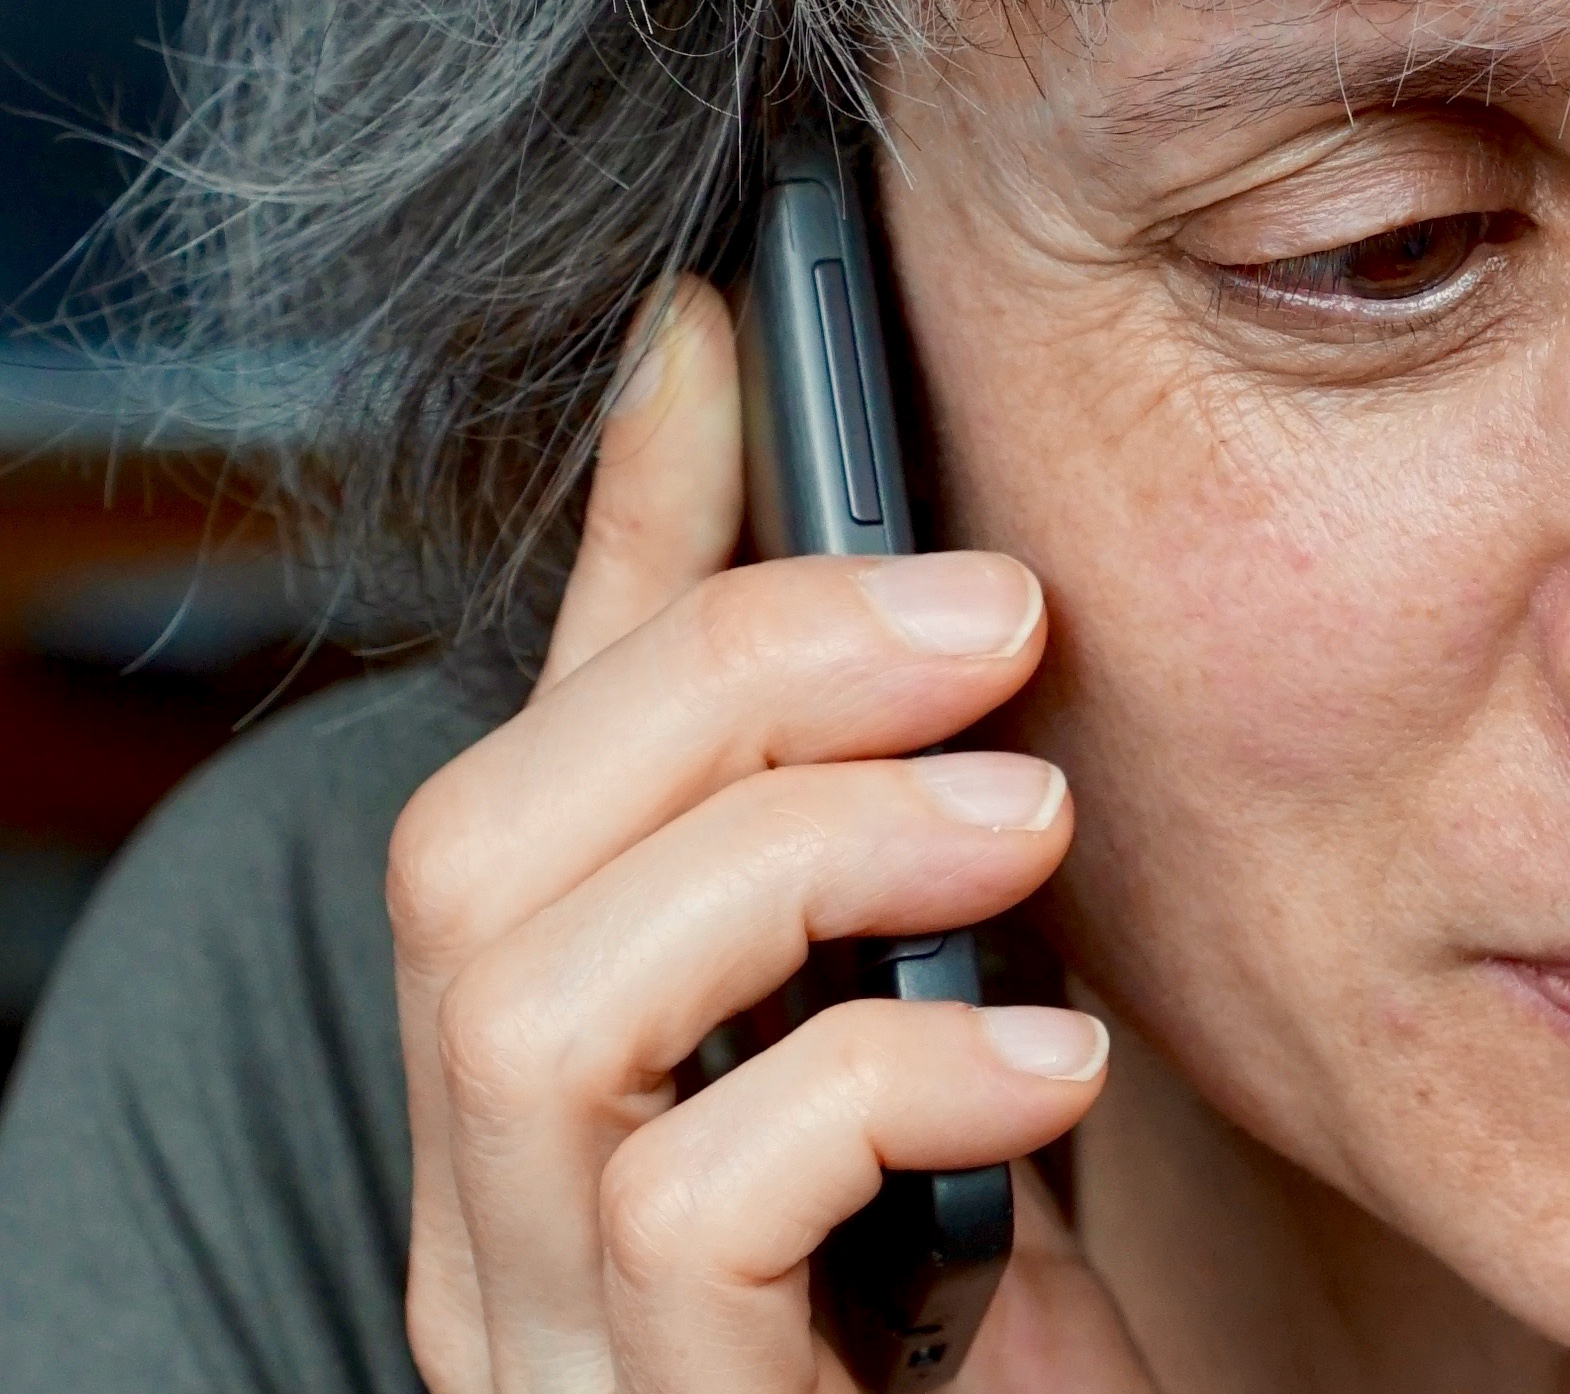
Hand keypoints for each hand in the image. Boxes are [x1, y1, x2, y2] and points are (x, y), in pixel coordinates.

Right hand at [387, 279, 1156, 1392]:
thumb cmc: (985, 1309)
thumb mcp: (936, 1030)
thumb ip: (888, 834)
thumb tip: (926, 594)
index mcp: (556, 1076)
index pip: (527, 748)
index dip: (625, 523)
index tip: (739, 321)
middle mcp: (494, 1194)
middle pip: (473, 848)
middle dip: (737, 677)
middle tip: (995, 618)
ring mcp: (546, 1324)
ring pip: (528, 1002)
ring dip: (799, 848)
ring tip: (1024, 821)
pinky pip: (688, 1209)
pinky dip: (882, 1082)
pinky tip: (1049, 1071)